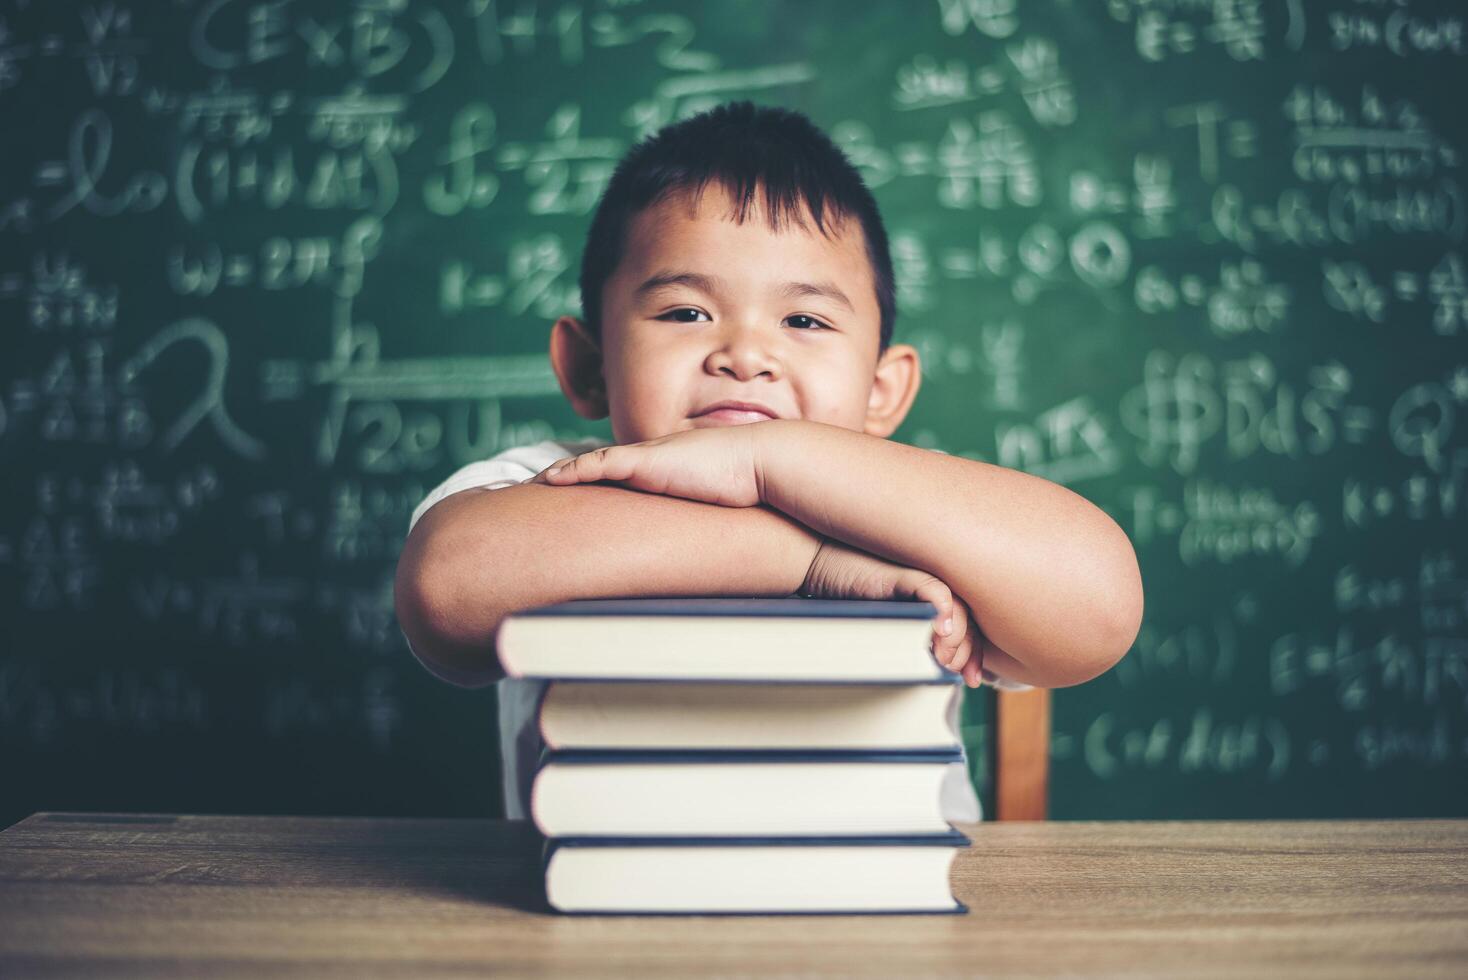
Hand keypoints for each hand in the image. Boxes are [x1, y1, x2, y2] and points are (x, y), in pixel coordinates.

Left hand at [532, 424, 764, 507]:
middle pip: (596, 467)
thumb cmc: (746, 489)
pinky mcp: (645, 462)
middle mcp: (649, 462)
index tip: (569, 496)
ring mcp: (646, 459)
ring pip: (590, 464)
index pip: (619, 476)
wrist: (761, 463)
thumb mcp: (716, 512)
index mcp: (663, 472)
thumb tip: (707, 562)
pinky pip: (599, 463)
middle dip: (565, 478)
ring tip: (532, 486)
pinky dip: (573, 470)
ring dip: (560, 474)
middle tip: (537, 492)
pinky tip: (550, 479)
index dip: (591, 482)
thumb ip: (702, 530)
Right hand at [800, 537, 985, 686]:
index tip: (971, 680)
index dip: (974, 656)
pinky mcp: (906, 574)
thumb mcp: (888, 624)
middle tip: (954, 676)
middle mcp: (936, 585)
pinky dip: (944, 612)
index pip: (970, 628)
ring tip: (942, 660)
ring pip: (958, 613)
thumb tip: (933, 672)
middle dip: (966, 656)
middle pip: (970, 623)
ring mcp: (923, 578)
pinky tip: (940, 632)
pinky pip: (937, 592)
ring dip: (955, 642)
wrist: (818, 564)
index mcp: (935, 598)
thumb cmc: (849, 596)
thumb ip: (911, 637)